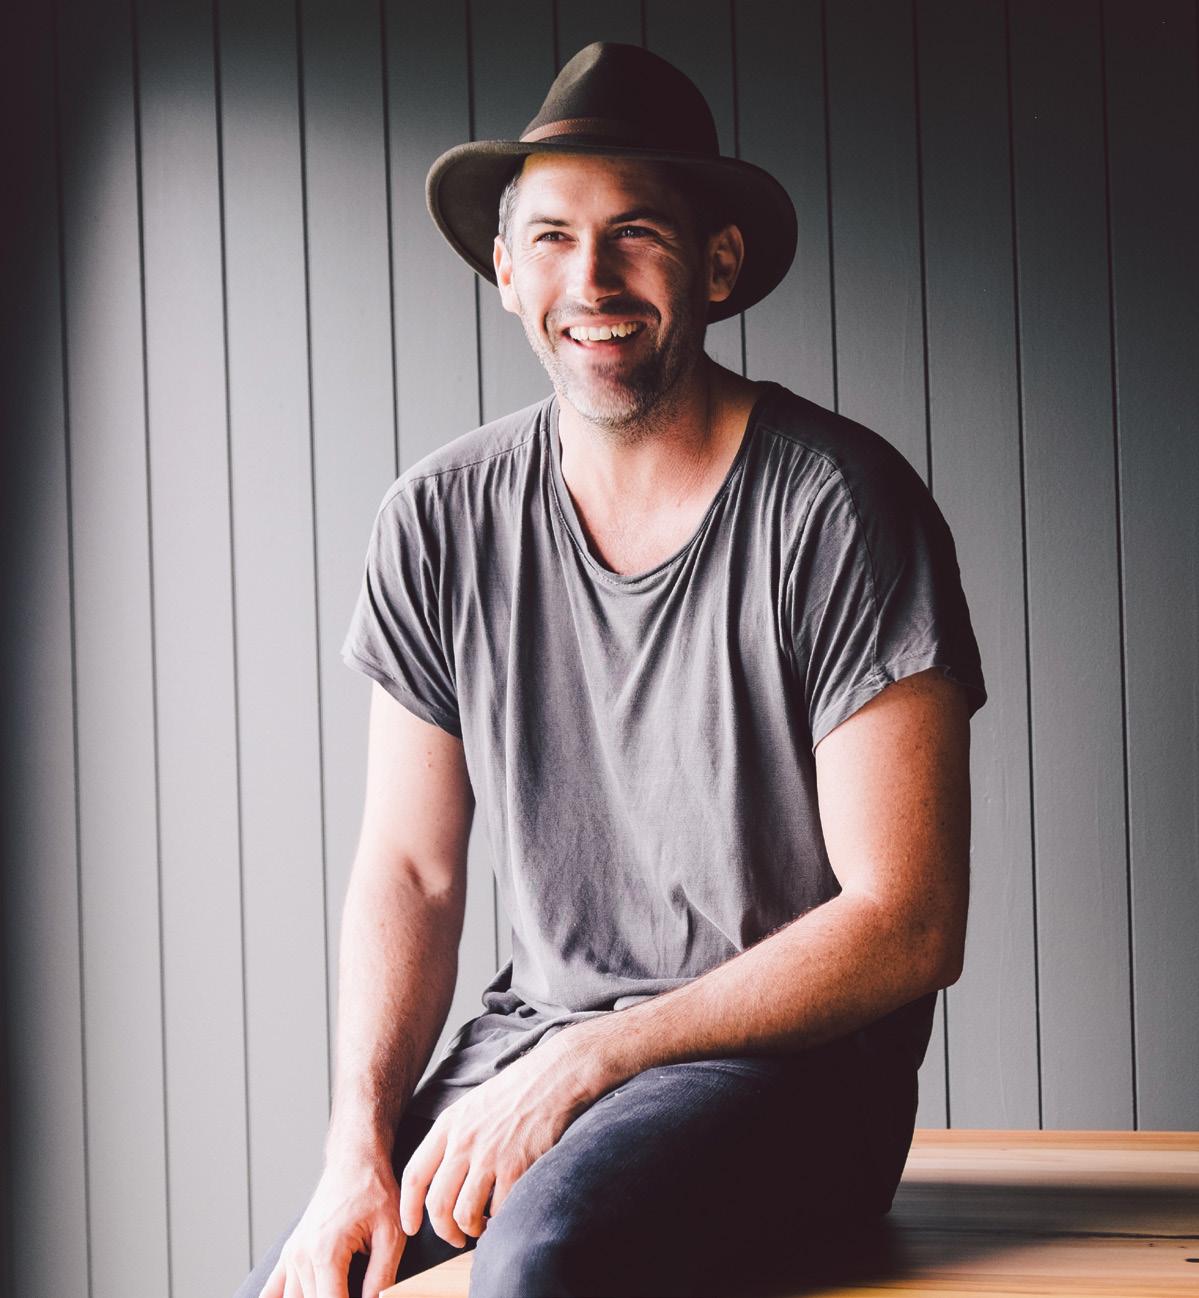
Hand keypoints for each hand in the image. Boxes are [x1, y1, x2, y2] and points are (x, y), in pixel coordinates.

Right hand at [260, 1152, 405, 1297]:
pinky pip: (272, 1290)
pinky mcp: (290, 1252)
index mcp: (327, 1252)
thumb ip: (382, 1276)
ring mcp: (292, 1254)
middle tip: (359, 1290)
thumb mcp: (391, 1233)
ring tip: (338, 1289)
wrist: (354, 1162)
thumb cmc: (374, 1191)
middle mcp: (302, 1256)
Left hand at [399, 1027, 607, 1247]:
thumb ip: (452, 1138)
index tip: (411, 1226)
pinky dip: (498, 1221)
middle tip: (453, 1237)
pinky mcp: (517, 1167)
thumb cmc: (513, 1092)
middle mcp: (464, 1141)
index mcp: (449, 1125)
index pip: (415, 1175)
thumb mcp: (470, 1106)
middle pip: (437, 1203)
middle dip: (443, 1230)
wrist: (551, 1079)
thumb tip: (441, 1177)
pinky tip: (502, 1215)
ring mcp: (490, 1156)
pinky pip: (498, 1211)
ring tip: (480, 1227)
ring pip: (465, 1214)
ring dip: (471, 1230)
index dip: (408, 1208)